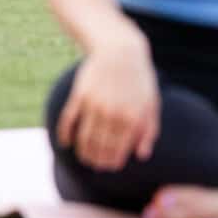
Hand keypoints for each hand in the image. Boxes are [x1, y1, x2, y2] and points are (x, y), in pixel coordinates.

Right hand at [55, 31, 160, 172]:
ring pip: (85, 138)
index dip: (114, 161)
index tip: (111, 167)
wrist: (120, 50)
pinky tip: (67, 144)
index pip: (120, 148)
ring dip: (84, 152)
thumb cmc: (139, 79)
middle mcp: (113, 113)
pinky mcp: (79, 96)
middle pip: (101, 146)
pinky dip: (66, 135)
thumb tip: (142, 155)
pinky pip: (69, 121)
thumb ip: (149, 130)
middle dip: (98, 160)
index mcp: (133, 117)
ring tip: (85, 158)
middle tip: (97, 166)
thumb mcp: (152, 102)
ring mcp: (94, 105)